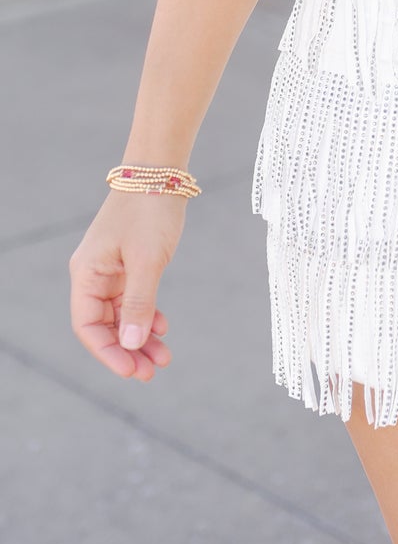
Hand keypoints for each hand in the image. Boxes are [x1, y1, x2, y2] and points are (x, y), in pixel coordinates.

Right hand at [69, 190, 185, 381]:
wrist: (161, 171)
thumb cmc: (150, 210)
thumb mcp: (148, 260)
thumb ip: (139, 302)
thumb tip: (133, 344)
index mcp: (87, 274)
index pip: (88, 326)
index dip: (108, 352)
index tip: (132, 370)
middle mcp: (93, 274)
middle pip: (104, 325)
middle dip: (127, 350)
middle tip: (152, 372)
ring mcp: (111, 269)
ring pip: (121, 315)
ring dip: (140, 336)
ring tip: (164, 358)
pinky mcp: (129, 264)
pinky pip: (133, 299)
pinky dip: (147, 314)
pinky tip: (163, 326)